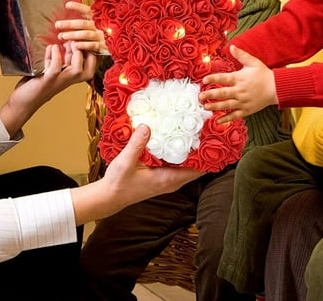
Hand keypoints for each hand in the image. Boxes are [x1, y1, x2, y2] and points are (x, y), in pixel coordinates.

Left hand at [0, 44, 96, 135]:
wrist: (23, 103)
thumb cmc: (37, 84)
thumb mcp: (53, 69)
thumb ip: (61, 58)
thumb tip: (66, 40)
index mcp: (71, 76)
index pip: (92, 65)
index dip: (93, 52)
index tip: (84, 39)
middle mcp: (68, 80)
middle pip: (89, 68)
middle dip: (87, 51)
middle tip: (77, 39)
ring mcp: (58, 81)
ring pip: (76, 70)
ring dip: (74, 53)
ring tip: (67, 42)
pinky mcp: (46, 81)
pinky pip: (55, 68)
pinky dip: (55, 56)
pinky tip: (53, 48)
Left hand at [56, 1, 106, 53]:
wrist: (128, 40)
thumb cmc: (111, 30)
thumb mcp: (103, 20)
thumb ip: (91, 16)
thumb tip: (74, 8)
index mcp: (100, 17)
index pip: (87, 10)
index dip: (77, 7)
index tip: (67, 5)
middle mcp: (101, 25)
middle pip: (82, 23)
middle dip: (68, 24)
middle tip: (57, 25)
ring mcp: (103, 35)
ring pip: (85, 34)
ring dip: (72, 35)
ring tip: (61, 36)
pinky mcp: (105, 46)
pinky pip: (92, 45)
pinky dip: (83, 45)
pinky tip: (74, 45)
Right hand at [70, 124, 201, 224]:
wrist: (109, 197)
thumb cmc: (119, 183)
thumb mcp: (126, 162)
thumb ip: (137, 144)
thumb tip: (148, 125)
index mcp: (168, 179)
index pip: (198, 170)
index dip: (208, 155)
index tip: (214, 138)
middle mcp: (171, 181)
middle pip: (195, 165)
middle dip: (200, 148)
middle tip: (204, 127)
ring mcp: (166, 179)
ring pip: (185, 163)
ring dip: (189, 149)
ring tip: (193, 129)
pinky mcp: (160, 176)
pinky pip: (175, 163)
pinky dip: (178, 152)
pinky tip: (173, 138)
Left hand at [199, 45, 276, 122]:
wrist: (277, 88)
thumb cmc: (264, 74)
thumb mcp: (253, 62)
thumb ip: (241, 55)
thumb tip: (231, 47)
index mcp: (239, 78)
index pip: (223, 78)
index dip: (213, 79)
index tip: (204, 80)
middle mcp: (240, 91)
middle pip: (222, 93)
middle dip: (210, 95)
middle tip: (200, 96)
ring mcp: (243, 102)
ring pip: (226, 105)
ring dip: (215, 107)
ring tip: (205, 107)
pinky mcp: (247, 110)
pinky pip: (234, 115)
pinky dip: (226, 119)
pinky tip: (217, 121)